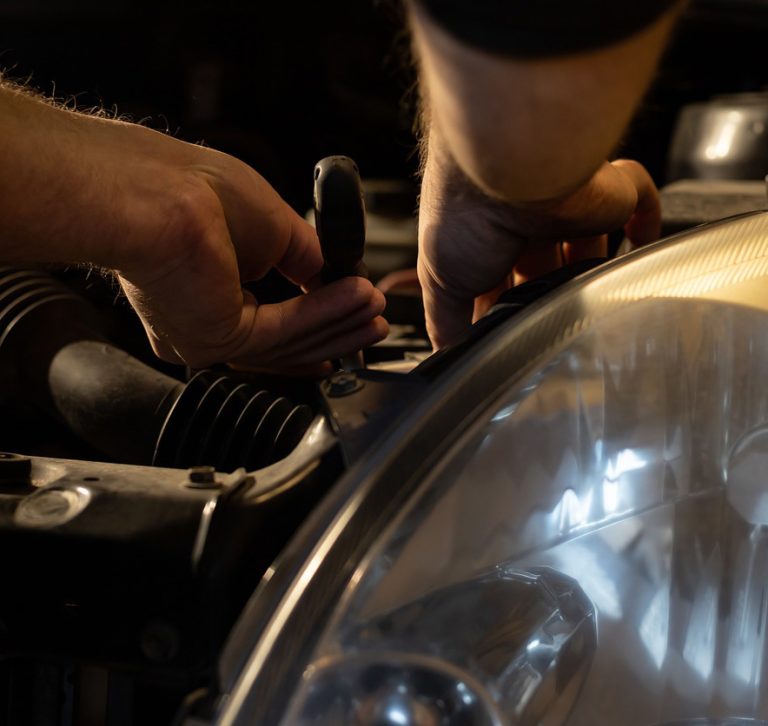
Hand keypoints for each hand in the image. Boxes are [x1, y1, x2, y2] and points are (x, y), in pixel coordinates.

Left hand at [114, 142, 387, 372]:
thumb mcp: (269, 224)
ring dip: (338, 322)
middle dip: (334, 330)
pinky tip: (356, 298)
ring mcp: (205, 335)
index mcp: (202, 291)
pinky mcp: (217, 338)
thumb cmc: (190, 190)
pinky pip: (284, 330)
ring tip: (375, 310)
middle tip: (373, 321)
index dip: (311, 325)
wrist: (158, 192)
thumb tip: (333, 275)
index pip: (264, 323)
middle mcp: (200, 321)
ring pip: (287, 340)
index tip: (346, 319)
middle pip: (281, 341)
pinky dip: (325, 314)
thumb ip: (302, 257)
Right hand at [417, 139, 660, 348]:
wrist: (507, 167)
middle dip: (543, 297)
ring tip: (586, 305)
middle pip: (545, 269)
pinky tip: (640, 243)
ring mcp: (568, 207)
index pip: (497, 281)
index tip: (504, 339)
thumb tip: (451, 354)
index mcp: (483, 234)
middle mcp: (525, 219)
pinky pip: (638, 202)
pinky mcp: (607, 193)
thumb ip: (446, 320)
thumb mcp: (440, 280)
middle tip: (545, 328)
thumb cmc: (465, 212)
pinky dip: (645, 222)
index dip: (501, 310)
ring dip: (587, 275)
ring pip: (587, 245)